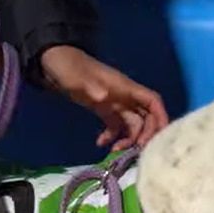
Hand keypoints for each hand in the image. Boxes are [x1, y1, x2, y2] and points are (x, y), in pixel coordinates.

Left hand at [38, 46, 169, 149]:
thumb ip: (92, 86)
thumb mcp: (78, 77)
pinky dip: (112, 136)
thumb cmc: (68, 66)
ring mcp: (114, 103)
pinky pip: (115, 125)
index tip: (160, 136)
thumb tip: (104, 97)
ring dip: (128, 139)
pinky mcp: (104, 109)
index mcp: (125, 87)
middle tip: (136, 150)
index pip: (152, 101)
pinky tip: (100, 143)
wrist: (53, 62)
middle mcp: (124, 96)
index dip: (161, 117)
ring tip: (115, 150)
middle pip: (146, 116)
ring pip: (132, 124)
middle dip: (145, 133)